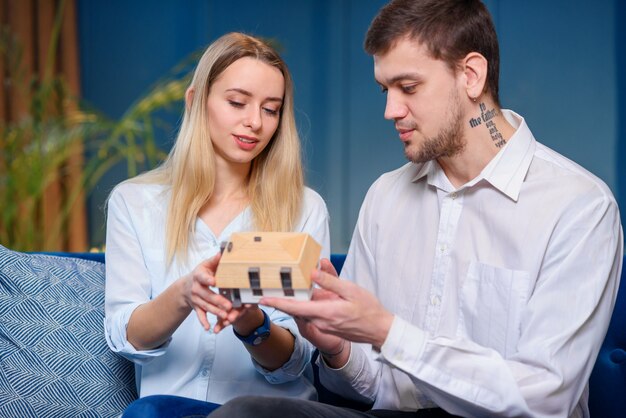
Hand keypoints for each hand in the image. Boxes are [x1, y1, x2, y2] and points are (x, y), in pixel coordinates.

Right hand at [184, 253, 256, 332]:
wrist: (186, 286)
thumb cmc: (201, 273)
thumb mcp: (206, 264)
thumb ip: (215, 260)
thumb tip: (223, 251)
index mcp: (198, 276)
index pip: (203, 278)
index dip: (208, 279)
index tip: (214, 281)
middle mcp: (196, 288)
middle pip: (207, 295)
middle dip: (217, 301)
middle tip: (228, 305)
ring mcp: (195, 299)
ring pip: (205, 306)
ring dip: (215, 312)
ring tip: (225, 316)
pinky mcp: (196, 307)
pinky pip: (199, 315)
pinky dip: (203, 321)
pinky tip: (208, 328)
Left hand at [261, 258, 394, 350]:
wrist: (379, 330)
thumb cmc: (368, 309)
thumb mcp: (350, 290)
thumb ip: (330, 280)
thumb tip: (313, 271)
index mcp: (325, 312)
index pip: (295, 307)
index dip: (277, 303)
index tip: (262, 299)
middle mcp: (321, 322)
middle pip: (297, 309)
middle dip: (284, 299)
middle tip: (270, 287)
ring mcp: (324, 326)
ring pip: (305, 311)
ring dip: (299, 300)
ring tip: (292, 286)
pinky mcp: (327, 327)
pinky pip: (313, 314)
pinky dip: (309, 304)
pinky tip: (313, 292)